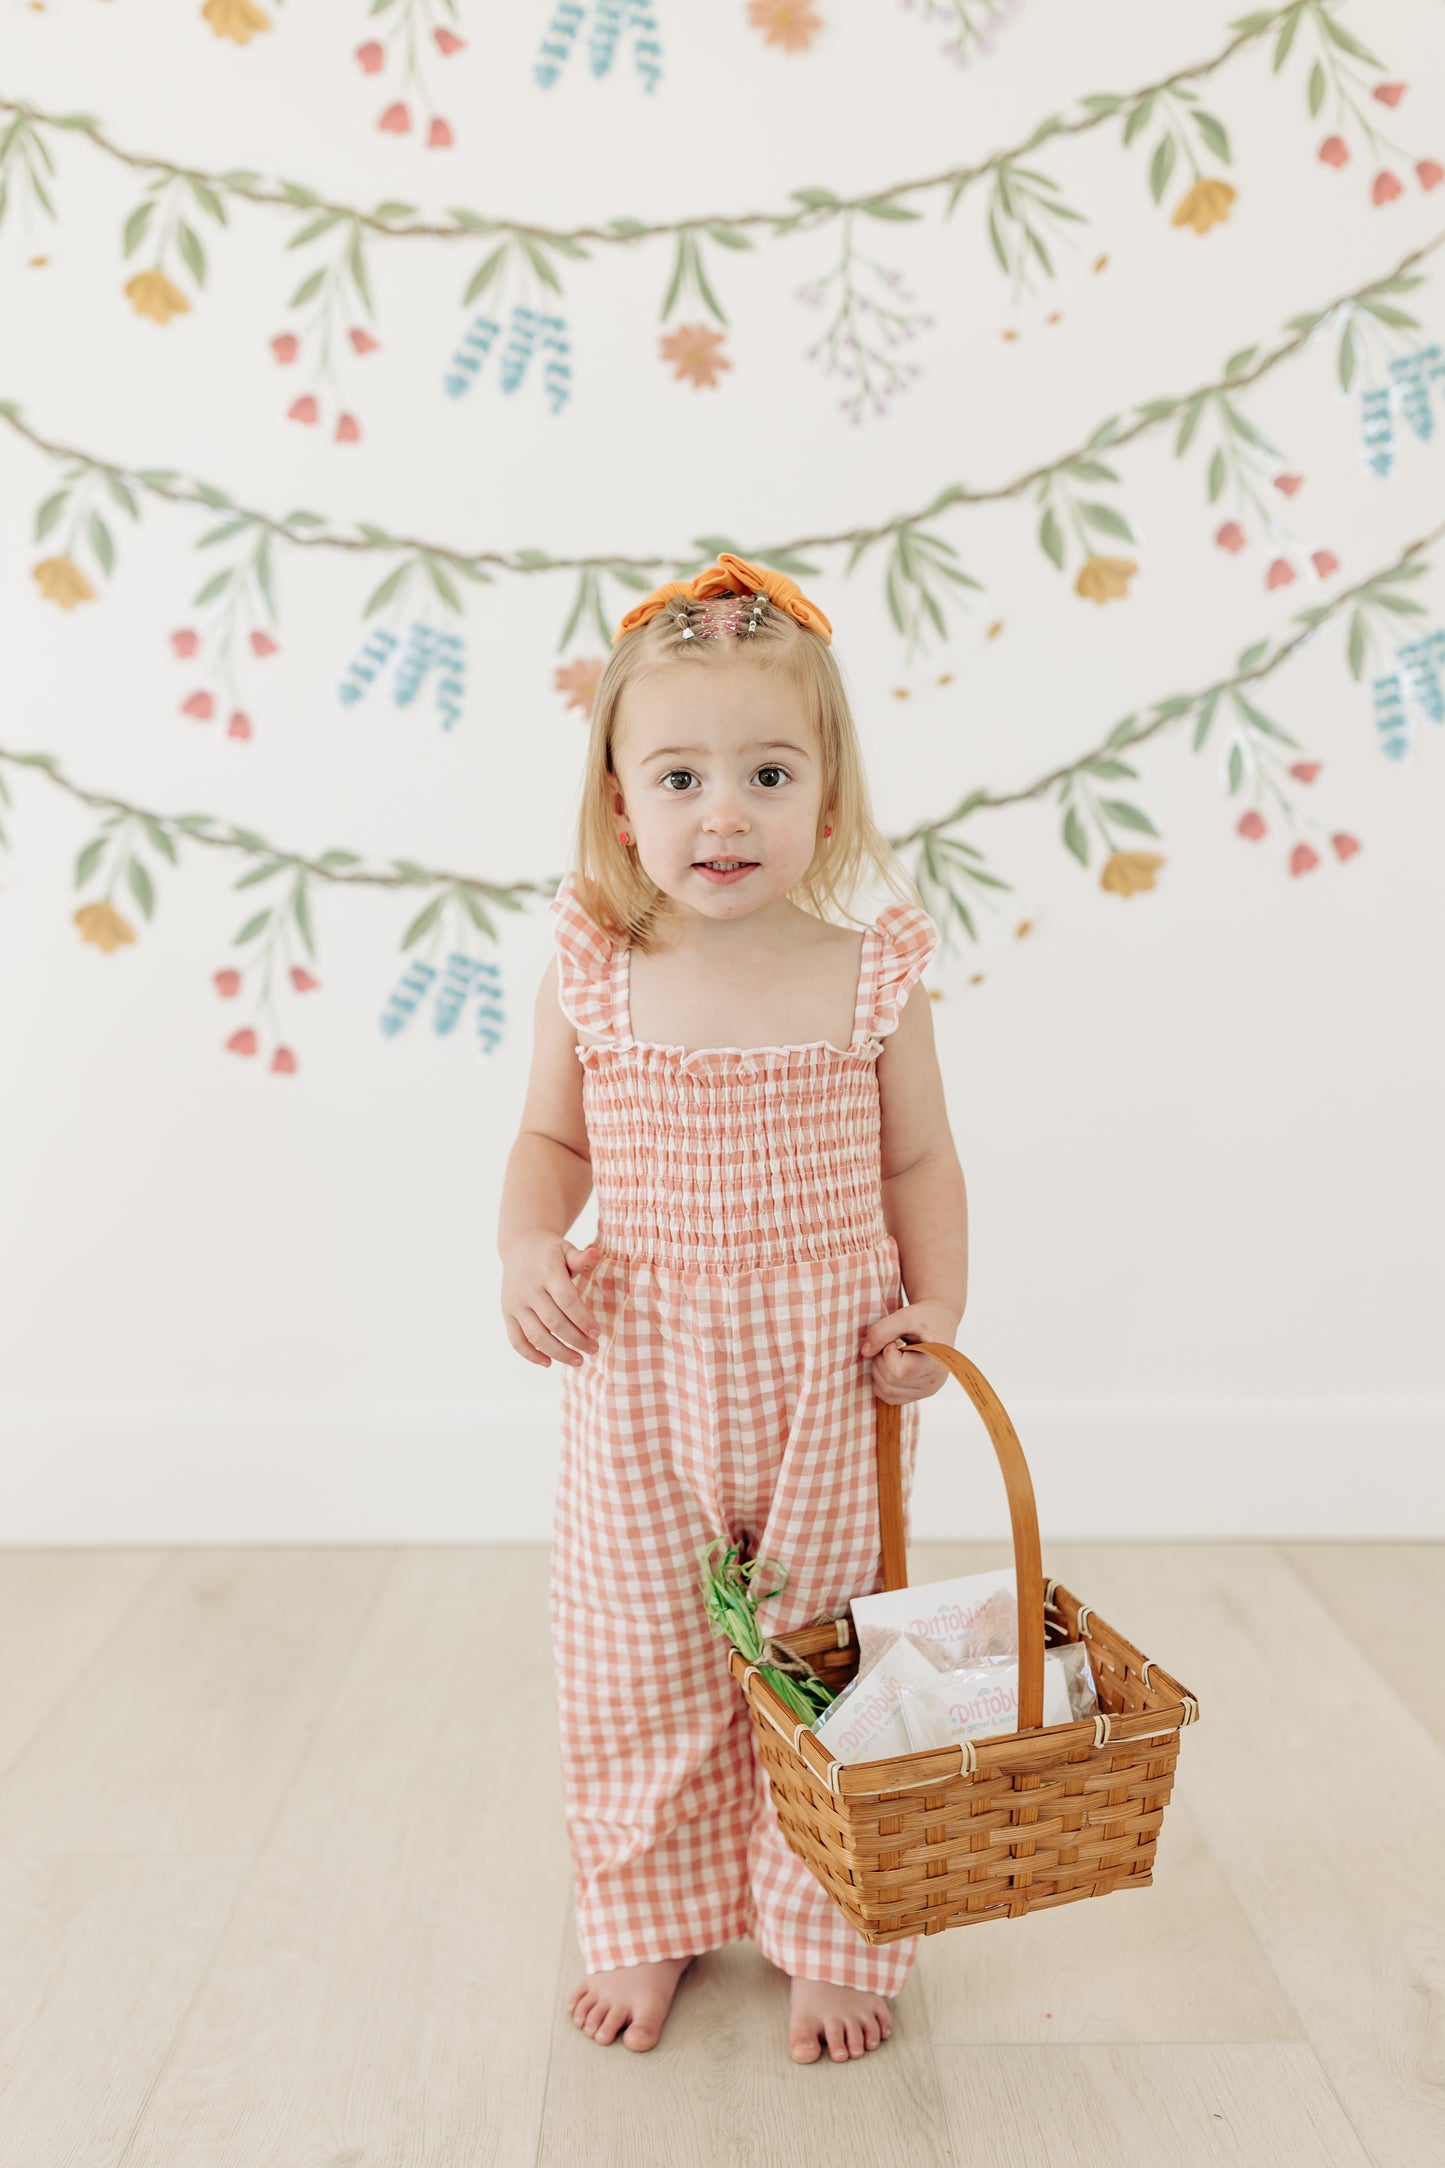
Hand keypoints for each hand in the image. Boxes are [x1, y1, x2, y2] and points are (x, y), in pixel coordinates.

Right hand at [501, 1232, 600, 1367]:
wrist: (519, 1247)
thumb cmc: (550, 1251)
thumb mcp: (565, 1249)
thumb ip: (580, 1258)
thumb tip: (595, 1254)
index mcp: (546, 1271)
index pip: (566, 1300)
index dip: (582, 1319)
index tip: (597, 1333)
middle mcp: (528, 1288)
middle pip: (553, 1321)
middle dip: (575, 1339)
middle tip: (593, 1349)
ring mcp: (515, 1303)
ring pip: (536, 1335)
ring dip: (558, 1352)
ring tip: (578, 1361)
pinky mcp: (507, 1313)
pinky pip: (516, 1340)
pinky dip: (530, 1355)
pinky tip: (549, 1362)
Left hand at [858, 1300, 958, 1405]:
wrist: (940, 1321)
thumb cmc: (926, 1316)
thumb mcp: (905, 1315)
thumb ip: (882, 1330)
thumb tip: (865, 1352)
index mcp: (936, 1362)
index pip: (899, 1371)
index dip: (888, 1353)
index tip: (895, 1339)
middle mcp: (934, 1382)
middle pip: (890, 1382)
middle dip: (881, 1360)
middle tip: (891, 1343)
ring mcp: (926, 1391)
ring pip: (886, 1391)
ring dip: (879, 1370)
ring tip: (892, 1353)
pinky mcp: (917, 1395)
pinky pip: (889, 1397)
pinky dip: (881, 1381)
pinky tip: (890, 1364)